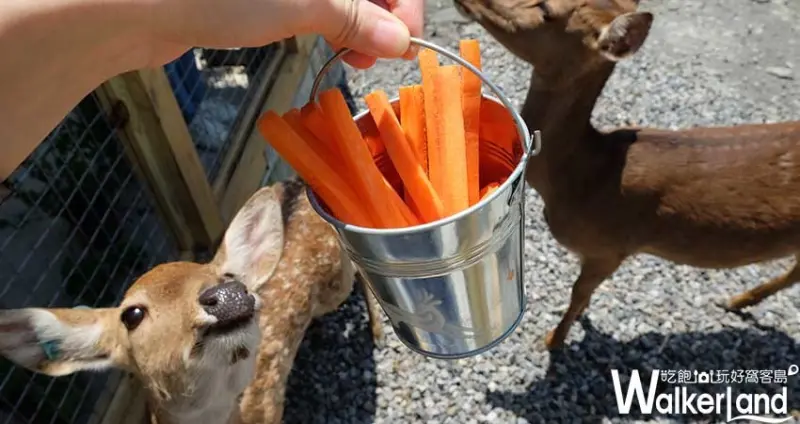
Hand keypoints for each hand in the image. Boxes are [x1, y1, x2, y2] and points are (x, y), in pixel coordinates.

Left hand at [148, 0, 424, 68]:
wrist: (138, 3)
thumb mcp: (301, 3)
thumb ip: (356, 18)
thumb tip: (400, 41)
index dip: (403, 5)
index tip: (404, 44)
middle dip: (380, 17)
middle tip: (374, 58)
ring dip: (357, 25)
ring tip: (352, 60)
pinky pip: (316, 2)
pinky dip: (330, 23)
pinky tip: (332, 46)